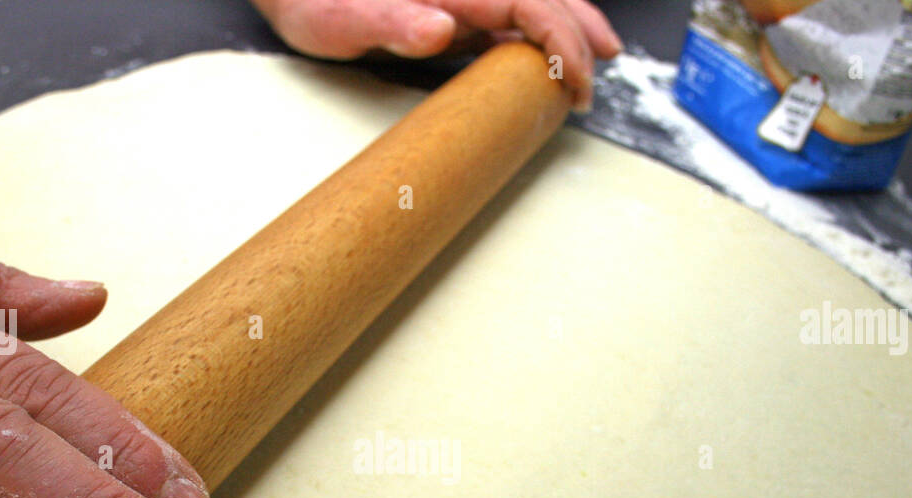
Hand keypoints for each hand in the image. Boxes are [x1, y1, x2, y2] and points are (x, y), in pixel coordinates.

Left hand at [253, 0, 621, 109]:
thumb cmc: (310, 2)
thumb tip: (441, 29)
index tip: (575, 77)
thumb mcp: (338, 23)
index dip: (558, 37)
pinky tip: (546, 47)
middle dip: (577, 29)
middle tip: (601, 69)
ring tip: (600, 50)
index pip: (523, 3)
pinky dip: (536, 26)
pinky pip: (506, 10)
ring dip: (567, 21)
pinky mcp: (449, 4)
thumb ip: (389, 22)